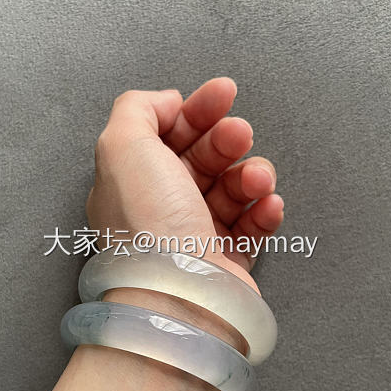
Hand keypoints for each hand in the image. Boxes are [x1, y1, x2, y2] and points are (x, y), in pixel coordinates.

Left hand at [87, 77, 282, 291]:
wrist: (177, 296)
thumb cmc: (147, 226)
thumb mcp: (123, 147)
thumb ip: (138, 109)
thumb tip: (167, 103)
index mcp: (134, 181)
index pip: (167, 136)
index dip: (195, 110)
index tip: (223, 94)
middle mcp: (162, 209)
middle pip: (202, 158)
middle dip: (226, 138)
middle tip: (239, 134)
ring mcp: (195, 236)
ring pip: (232, 189)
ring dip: (251, 174)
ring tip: (256, 178)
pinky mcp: (226, 262)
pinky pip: (253, 226)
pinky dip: (264, 211)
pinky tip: (267, 204)